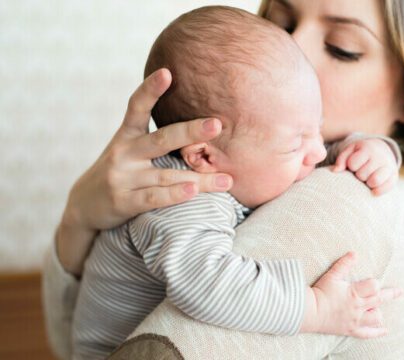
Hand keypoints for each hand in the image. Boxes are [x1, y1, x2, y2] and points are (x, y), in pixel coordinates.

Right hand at [57, 68, 232, 274]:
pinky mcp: (123, 202)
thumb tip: (199, 126)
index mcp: (126, 136)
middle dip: (190, 132)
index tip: (167, 72)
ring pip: (167, 175)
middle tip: (217, 124)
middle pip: (161, 139)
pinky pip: (154, 197)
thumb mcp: (128, 150)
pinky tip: (193, 191)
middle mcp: (123, 153)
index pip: (137, 107)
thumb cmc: (120, 174)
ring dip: (199, 178)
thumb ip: (155, 139)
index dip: (151, 89)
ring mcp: (123, 178)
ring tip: (227, 180)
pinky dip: (174, 194)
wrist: (84, 207)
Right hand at [301, 252, 401, 337]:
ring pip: (376, 317)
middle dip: (390, 294)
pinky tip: (385, 330)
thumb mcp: (332, 275)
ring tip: (378, 307)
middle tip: (400, 292)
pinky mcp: (351, 330)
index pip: (374, 286)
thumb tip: (354, 253)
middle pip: (380, 300)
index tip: (372, 282)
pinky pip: (368, 333)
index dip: (374, 283)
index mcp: (354, 293)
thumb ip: (344, 264)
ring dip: (379, 312)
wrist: (310, 312)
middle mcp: (358, 307)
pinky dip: (377, 332)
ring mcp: (355, 320)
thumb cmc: (320, 292)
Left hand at [333, 138, 398, 195]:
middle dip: (359, 176)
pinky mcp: (394, 177)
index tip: (354, 165)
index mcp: (368, 148)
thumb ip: (341, 160)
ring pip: (374, 181)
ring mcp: (389, 167)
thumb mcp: (350, 151)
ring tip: (367, 179)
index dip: (351, 167)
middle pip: (362, 174)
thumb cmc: (361, 154)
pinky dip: (377, 191)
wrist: (382, 151)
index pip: (353, 164)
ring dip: (368, 183)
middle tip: (361, 172)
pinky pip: (385, 188)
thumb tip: (335, 171)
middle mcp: (380, 157)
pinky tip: (373, 189)